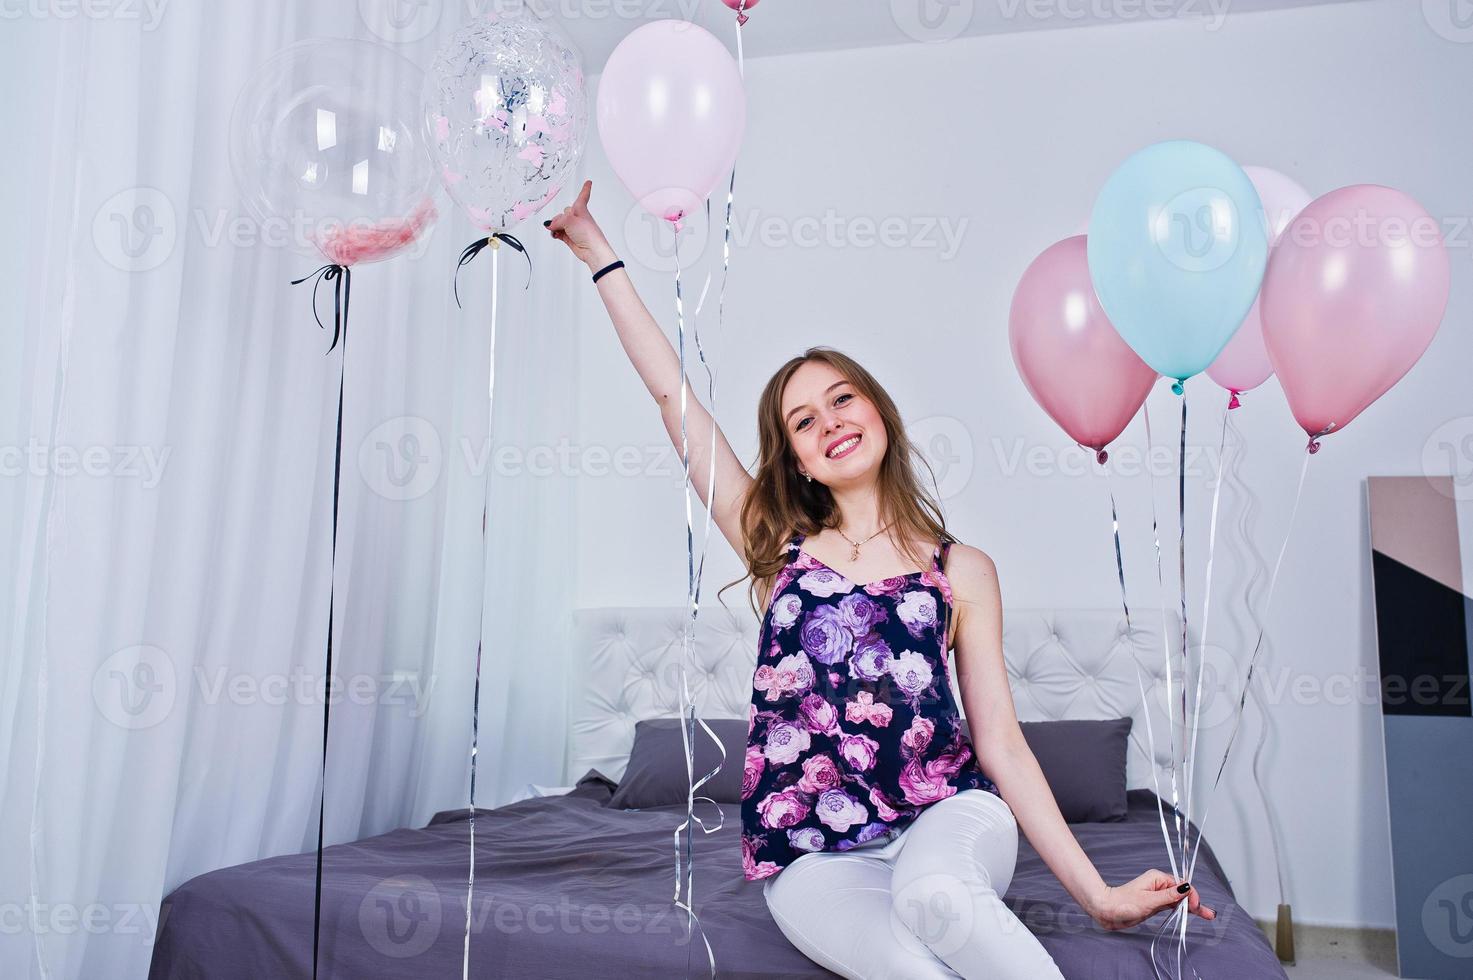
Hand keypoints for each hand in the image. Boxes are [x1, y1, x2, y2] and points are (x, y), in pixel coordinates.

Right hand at [544, 179, 616, 268]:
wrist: (592, 251)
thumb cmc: (589, 234)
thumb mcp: (570, 221)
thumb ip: (557, 220)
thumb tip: (549, 225)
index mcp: (581, 210)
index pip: (583, 196)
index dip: (585, 188)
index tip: (588, 182)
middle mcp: (578, 218)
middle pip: (564, 212)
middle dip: (559, 217)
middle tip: (561, 224)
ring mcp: (574, 228)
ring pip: (559, 223)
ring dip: (555, 226)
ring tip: (557, 231)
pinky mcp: (570, 237)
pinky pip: (558, 232)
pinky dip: (555, 233)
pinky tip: (555, 235)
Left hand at [1088, 871, 1215, 931]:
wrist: (1107, 911)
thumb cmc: (1123, 903)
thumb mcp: (1149, 900)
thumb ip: (1169, 896)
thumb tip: (1186, 888)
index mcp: (1158, 878)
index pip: (1182, 885)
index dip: (1191, 896)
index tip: (1194, 908)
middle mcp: (1159, 885)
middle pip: (1183, 892)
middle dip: (1195, 902)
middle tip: (1209, 915)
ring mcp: (1158, 895)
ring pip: (1179, 900)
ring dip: (1192, 907)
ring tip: (1207, 915)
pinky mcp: (1155, 904)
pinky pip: (1172, 906)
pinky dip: (1182, 910)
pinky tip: (1191, 914)